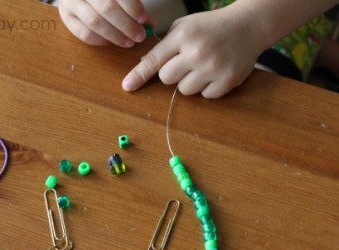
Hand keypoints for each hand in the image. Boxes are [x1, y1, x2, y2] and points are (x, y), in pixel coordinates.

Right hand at [59, 0, 151, 47]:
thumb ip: (133, 5)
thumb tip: (150, 24)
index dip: (133, 7)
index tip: (143, 20)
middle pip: (106, 8)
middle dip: (126, 25)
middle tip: (139, 36)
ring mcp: (72, 2)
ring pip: (95, 22)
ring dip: (115, 36)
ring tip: (128, 42)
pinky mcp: (66, 17)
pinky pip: (84, 34)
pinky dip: (100, 41)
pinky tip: (111, 42)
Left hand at [122, 7, 264, 97]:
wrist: (249, 25)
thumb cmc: (211, 26)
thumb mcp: (185, 26)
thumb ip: (165, 45)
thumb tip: (143, 64)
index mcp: (183, 35)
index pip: (154, 59)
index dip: (139, 74)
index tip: (127, 86)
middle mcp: (197, 51)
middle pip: (166, 79)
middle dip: (173, 73)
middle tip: (187, 61)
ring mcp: (213, 67)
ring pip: (184, 90)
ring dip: (190, 82)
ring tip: (204, 66)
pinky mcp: (227, 81)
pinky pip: (205, 96)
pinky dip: (208, 87)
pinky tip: (216, 71)